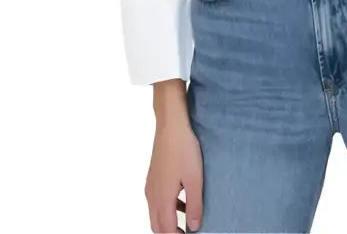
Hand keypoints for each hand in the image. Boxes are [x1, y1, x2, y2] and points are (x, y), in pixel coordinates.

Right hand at [145, 108, 203, 232]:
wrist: (171, 124)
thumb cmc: (183, 148)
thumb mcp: (195, 179)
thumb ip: (194, 205)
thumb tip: (193, 227)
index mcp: (162, 198)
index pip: (166, 230)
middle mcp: (152, 195)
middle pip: (157, 225)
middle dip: (170, 233)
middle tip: (185, 233)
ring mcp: (151, 185)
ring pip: (156, 213)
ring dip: (168, 221)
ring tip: (186, 220)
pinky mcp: (153, 176)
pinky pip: (157, 200)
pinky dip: (167, 208)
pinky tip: (182, 200)